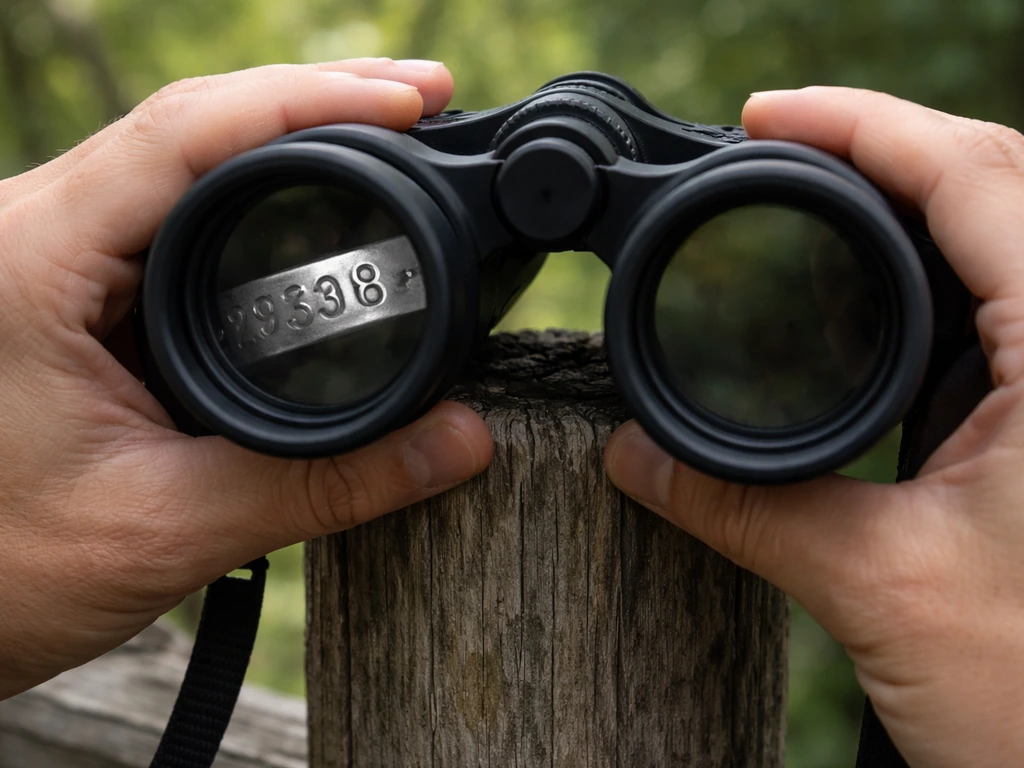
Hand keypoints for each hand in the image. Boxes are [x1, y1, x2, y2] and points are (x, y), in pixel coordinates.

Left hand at [0, 58, 491, 699]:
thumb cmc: (0, 576)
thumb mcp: (170, 528)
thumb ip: (327, 484)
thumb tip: (461, 441)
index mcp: (32, 260)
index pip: (185, 134)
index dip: (312, 99)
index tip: (412, 98)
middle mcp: (29, 230)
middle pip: (190, 123)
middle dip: (316, 104)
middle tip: (421, 102)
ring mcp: (45, 249)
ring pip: (178, 158)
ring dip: (283, 140)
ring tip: (385, 133)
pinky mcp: (67, 280)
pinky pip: (166, 206)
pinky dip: (247, 192)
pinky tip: (305, 197)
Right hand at [605, 87, 1023, 767]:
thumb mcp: (878, 588)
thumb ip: (744, 509)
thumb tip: (631, 459)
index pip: (977, 178)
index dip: (864, 126)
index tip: (767, 111)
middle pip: (999, 180)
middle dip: (885, 144)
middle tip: (776, 141)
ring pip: (1011, 231)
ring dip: (915, 194)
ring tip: (813, 187)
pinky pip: (1009, 295)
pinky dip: (936, 261)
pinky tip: (876, 283)